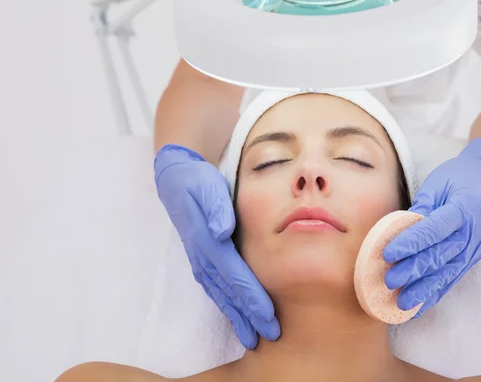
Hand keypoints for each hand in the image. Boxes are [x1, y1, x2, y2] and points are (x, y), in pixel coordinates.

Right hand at [154, 144, 279, 348]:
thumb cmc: (196, 181)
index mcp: (207, 240)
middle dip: (249, 315)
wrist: (174, 179)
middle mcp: (203, 255)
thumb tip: (223, 230)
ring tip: (253, 336)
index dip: (251, 296)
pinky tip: (236, 316)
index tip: (268, 315)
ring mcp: (200, 259)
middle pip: (230, 291)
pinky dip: (227, 305)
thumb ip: (216, 207)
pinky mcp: (201, 259)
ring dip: (238, 316)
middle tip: (270, 335)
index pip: (234, 273)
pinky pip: (215, 287)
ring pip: (221, 294)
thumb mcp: (206, 185)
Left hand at [383, 138, 480, 316]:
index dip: (411, 243)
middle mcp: (473, 231)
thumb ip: (420, 209)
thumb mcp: (436, 184)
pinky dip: (435, 292)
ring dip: (424, 289)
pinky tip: (419, 305)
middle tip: (390, 282)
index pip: (434, 229)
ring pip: (448, 272)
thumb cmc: (456, 178)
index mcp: (464, 207)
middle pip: (440, 255)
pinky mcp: (474, 257)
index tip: (388, 254)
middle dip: (414, 271)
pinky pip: (453, 277)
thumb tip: (399, 232)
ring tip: (403, 303)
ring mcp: (476, 247)